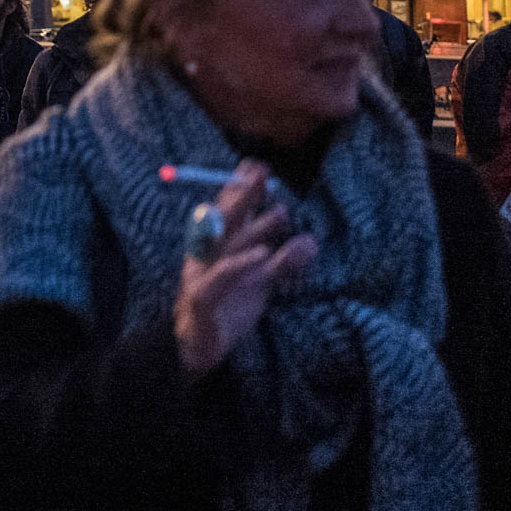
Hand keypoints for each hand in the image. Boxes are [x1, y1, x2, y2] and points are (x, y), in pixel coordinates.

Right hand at [173, 160, 317, 376]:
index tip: (256, 165)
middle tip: (262, 174)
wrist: (200, 345)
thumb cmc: (229, 305)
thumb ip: (283, 261)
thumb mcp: (261, 281)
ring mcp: (201, 275)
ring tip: (280, 214)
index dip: (238, 187)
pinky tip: (262, 255)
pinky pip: (221, 277)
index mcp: (217, 246)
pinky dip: (239, 264)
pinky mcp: (202, 298)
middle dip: (242, 195)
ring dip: (253, 228)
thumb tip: (310, 241)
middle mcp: (207, 255)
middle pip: (223, 220)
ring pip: (228, 246)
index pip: (227, 211)